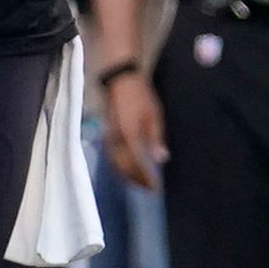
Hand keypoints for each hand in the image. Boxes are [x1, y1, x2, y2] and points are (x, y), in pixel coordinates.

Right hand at [103, 71, 168, 189]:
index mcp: (129, 135)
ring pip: (114, 162)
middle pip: (122, 166)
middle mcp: (116, 138)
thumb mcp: (154, 116)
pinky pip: (111, 154)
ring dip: (125, 174)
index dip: (144, 177)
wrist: (120, 78)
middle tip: (148, 188)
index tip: (155, 188)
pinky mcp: (107, 131)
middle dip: (134, 179)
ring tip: (137, 181)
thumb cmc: (141, 96)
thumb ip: (155, 139)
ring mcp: (109, 135)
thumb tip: (161, 159)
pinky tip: (127, 166)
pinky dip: (119, 165)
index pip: (136, 164)